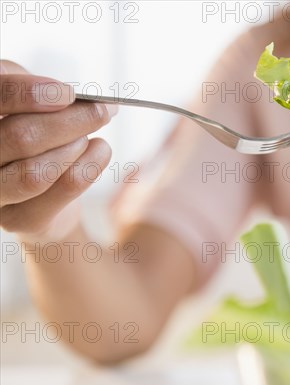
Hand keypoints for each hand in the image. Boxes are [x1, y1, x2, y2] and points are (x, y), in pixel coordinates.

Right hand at [0, 60, 116, 241]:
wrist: (41, 198)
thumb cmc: (32, 138)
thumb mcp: (26, 104)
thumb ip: (32, 89)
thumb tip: (66, 94)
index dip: (28, 93)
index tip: (68, 93)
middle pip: (20, 137)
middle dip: (71, 120)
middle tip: (102, 110)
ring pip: (38, 171)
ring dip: (76, 147)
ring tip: (92, 135)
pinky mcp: (18, 220)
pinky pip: (61, 189)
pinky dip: (90, 165)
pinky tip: (101, 150)